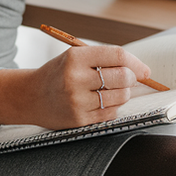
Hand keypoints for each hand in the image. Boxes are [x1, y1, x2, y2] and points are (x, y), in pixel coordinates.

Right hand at [0, 43, 152, 128]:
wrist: (31, 97)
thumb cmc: (59, 74)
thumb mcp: (75, 57)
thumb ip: (104, 60)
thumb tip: (142, 71)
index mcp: (75, 58)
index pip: (117, 56)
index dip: (136, 63)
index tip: (144, 70)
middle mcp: (76, 79)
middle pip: (122, 77)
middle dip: (131, 79)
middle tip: (127, 80)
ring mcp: (78, 101)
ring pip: (120, 97)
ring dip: (122, 94)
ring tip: (109, 90)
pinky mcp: (80, 119)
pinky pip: (111, 113)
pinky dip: (113, 107)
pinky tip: (101, 102)